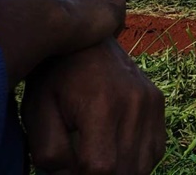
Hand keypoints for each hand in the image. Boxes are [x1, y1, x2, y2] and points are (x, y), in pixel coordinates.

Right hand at [0, 0, 125, 87]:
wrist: (38, 12)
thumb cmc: (14, 16)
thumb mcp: (9, 10)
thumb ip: (12, 15)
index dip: (57, 6)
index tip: (54, 23)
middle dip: (80, 11)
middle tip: (74, 35)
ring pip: (101, 5)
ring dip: (97, 22)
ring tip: (90, 43)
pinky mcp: (114, 2)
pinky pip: (117, 18)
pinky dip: (111, 31)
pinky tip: (104, 45)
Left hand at [22, 37, 165, 174]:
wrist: (85, 35)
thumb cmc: (54, 76)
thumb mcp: (38, 112)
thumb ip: (51, 150)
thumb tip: (71, 174)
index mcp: (103, 105)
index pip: (101, 168)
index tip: (68, 170)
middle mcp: (136, 103)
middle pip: (126, 170)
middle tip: (81, 164)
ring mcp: (151, 101)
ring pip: (144, 165)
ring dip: (121, 171)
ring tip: (98, 158)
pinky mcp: (158, 101)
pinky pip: (156, 150)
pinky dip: (136, 160)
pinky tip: (116, 151)